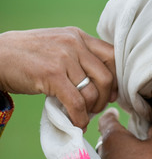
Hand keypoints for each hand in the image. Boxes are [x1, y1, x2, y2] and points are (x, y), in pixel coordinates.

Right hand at [0, 27, 116, 129]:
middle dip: (106, 98)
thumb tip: (104, 81)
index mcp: (79, 36)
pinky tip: (77, 122)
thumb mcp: (58, 46)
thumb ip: (80, 56)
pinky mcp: (51, 74)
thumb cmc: (28, 55)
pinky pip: (76, 102)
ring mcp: (63, 58)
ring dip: (92, 110)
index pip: (112, 56)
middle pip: (107, 77)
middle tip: (97, 108)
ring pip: (92, 92)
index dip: (117, 78)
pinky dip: (80, 117)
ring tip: (84, 115)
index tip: (113, 93)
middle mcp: (75, 44)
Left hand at [98, 108, 151, 158]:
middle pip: (109, 139)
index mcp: (114, 138)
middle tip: (130, 129)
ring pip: (113, 155)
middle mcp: (107, 153)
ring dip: (123, 151)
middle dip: (118, 134)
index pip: (106, 121)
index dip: (111, 114)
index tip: (114, 111)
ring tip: (137, 147)